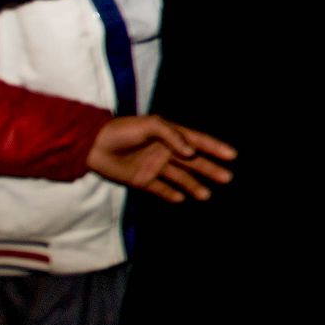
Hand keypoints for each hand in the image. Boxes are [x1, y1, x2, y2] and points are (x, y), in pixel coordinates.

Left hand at [86, 115, 235, 202]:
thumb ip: (173, 136)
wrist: (92, 145)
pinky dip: (171, 194)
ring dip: (194, 185)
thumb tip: (190, 153)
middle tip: (227, 178)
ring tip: (207, 195)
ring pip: (180, 178)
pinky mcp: (142, 180)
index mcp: (170, 135)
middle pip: (193, 162)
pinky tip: (182, 199)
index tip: (232, 155)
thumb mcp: (150, 125)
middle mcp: (166, 151)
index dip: (214, 147)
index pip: (197, 142)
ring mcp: (154, 167)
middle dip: (210, 169)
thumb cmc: (122, 130)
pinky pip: (161, 189)